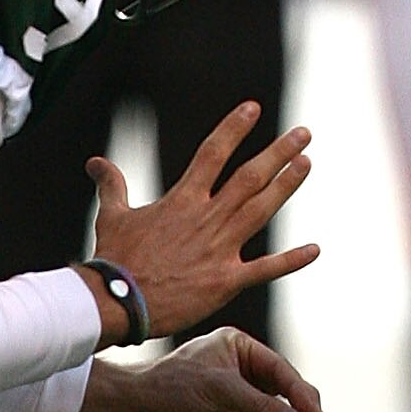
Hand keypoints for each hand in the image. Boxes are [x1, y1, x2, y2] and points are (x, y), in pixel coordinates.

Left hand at [76, 328, 324, 411]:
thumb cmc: (170, 387)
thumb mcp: (218, 389)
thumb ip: (258, 406)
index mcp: (237, 347)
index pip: (278, 368)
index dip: (300, 390)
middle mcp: (236, 368)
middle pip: (278, 386)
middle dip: (298, 401)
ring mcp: (229, 396)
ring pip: (268, 407)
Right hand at [87, 103, 317, 337]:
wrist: (115, 303)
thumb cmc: (114, 260)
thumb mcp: (111, 216)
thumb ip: (111, 185)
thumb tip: (95, 162)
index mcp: (182, 200)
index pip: (212, 153)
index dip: (233, 128)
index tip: (253, 108)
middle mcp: (207, 219)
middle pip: (249, 177)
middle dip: (278, 152)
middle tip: (304, 133)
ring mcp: (219, 249)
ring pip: (261, 210)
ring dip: (286, 186)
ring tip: (307, 163)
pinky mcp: (225, 281)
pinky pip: (265, 269)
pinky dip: (291, 260)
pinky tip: (315, 250)